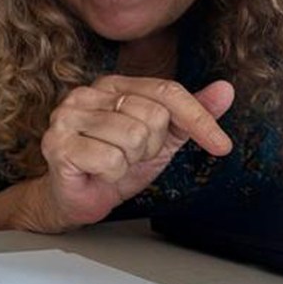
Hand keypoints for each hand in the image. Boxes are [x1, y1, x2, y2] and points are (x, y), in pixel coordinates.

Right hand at [36, 76, 234, 227]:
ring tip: (112, 163)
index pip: (167, 91)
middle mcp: (86, 94)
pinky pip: (110, 160)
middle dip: (151, 147)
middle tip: (130, 156)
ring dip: (130, 162)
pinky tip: (97, 172)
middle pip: (152, 116)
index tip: (221, 145)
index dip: (199, 119)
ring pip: (133, 138)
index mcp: (112, 85)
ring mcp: (67, 117)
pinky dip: (112, 175)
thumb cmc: (113, 165)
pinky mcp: (57, 144)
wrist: (75, 198)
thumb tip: (225, 90)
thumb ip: (190, 115)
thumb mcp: (161, 140)